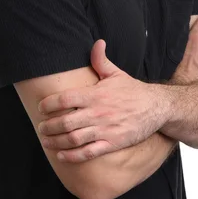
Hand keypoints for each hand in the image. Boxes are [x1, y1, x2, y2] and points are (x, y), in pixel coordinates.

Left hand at [37, 40, 169, 161]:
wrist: (157, 107)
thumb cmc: (133, 91)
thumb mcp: (116, 73)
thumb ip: (101, 60)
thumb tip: (97, 42)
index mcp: (96, 94)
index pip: (65, 99)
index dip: (48, 104)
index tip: (41, 107)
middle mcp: (98, 112)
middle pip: (65, 121)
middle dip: (48, 126)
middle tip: (40, 128)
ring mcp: (105, 129)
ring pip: (74, 138)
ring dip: (56, 141)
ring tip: (46, 141)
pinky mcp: (112, 143)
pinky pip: (89, 152)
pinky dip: (72, 156)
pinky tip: (62, 155)